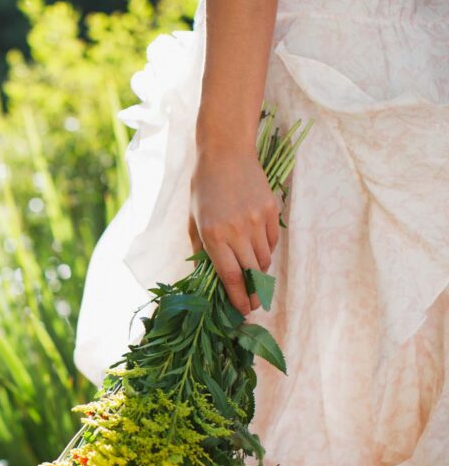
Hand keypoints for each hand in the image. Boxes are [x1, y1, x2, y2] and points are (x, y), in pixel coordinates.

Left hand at [187, 145, 279, 315]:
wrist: (226, 153)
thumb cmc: (204, 188)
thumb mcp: (193, 219)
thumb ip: (201, 249)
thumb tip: (206, 276)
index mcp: (213, 235)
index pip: (229, 276)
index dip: (238, 297)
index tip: (243, 312)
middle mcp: (237, 230)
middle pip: (251, 272)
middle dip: (253, 293)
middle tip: (253, 304)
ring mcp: (257, 220)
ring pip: (265, 259)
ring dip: (260, 272)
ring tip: (253, 276)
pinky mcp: (272, 211)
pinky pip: (273, 242)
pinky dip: (266, 250)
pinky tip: (257, 248)